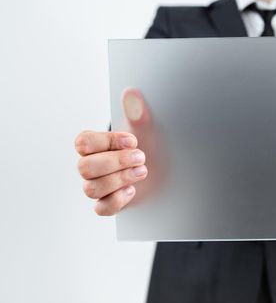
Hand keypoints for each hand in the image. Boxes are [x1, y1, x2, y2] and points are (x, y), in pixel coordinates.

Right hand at [75, 88, 157, 215]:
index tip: (132, 140)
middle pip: (85, 168)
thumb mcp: (146, 129)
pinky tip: (133, 190)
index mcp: (95, 146)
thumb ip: (137, 113)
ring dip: (119, 179)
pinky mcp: (109, 203)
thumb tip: (131, 94)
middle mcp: (93, 166)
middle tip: (141, 156)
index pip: (83, 143)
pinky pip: (102, 209)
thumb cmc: (149, 146)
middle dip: (115, 162)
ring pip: (91, 189)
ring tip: (142, 171)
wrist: (165, 169)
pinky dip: (117, 200)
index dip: (107, 142)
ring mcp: (99, 186)